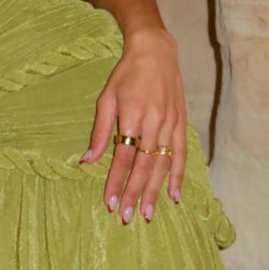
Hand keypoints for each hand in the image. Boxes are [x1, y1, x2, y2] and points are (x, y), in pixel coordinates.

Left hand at [81, 28, 186, 222]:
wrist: (156, 51)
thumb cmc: (126, 74)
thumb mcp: (106, 98)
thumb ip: (99, 132)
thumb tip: (87, 161)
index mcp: (132, 116)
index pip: (123, 157)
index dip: (116, 182)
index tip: (109, 203)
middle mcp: (154, 123)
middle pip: (144, 166)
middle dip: (135, 194)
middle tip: (128, 217)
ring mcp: (170, 124)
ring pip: (163, 165)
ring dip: (156, 191)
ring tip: (149, 214)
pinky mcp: (181, 123)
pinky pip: (182, 154)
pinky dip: (179, 176)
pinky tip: (174, 195)